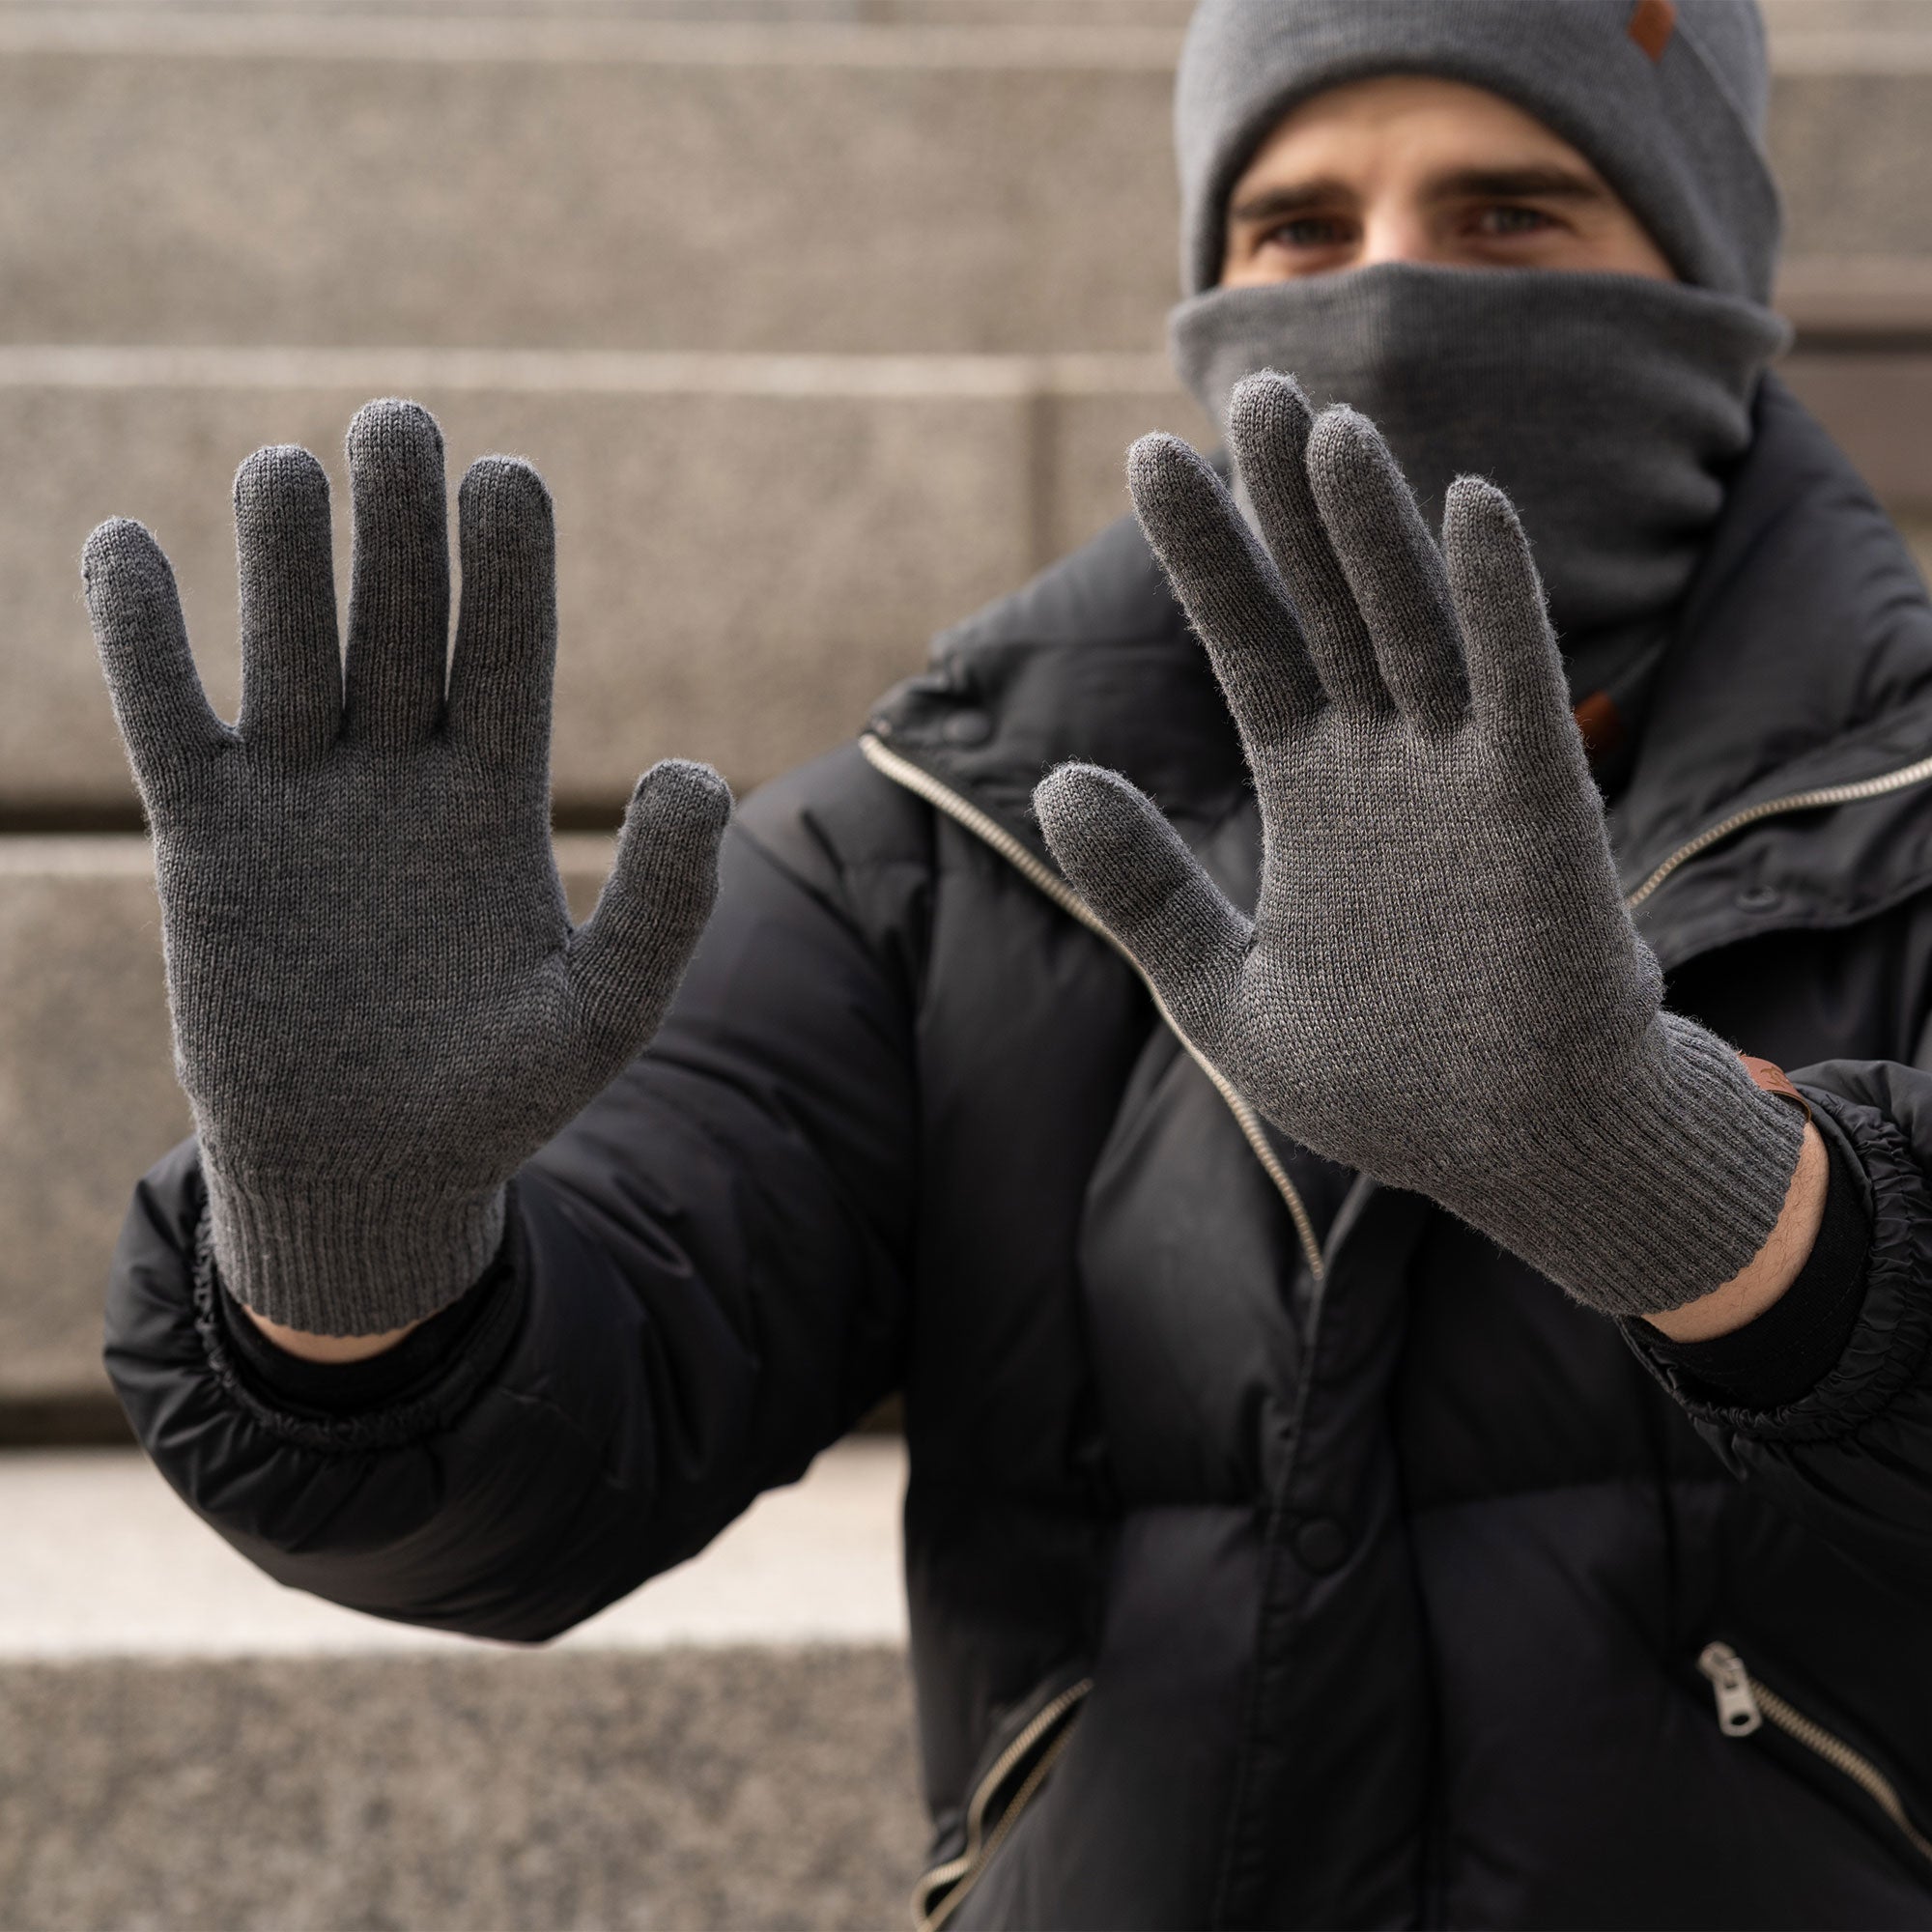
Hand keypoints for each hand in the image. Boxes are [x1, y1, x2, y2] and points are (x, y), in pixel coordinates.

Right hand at [86, 400, 729, 1336]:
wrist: (368, 1174)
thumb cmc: (499, 1099)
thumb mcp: (604, 1012)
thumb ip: (664, 902)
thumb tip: (701, 772)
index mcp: (498, 797)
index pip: (507, 652)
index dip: (507, 568)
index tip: (509, 476)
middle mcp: (401, 773)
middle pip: (399, 620)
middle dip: (400, 527)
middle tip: (401, 424)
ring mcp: (302, 798)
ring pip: (288, 644)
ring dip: (284, 556)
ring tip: (289, 472)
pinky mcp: (209, 840)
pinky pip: (168, 720)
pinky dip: (142, 641)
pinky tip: (127, 550)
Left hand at [1034, 374, 1803, 1316]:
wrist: (1509, 1153)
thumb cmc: (1380, 1085)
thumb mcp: (1222, 992)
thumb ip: (1143, 890)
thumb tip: (1055, 781)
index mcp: (1308, 790)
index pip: (1247, 642)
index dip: (1205, 553)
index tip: (1152, 457)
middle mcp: (1380, 762)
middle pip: (1328, 601)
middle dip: (1287, 502)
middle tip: (1253, 387)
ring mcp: (1459, 777)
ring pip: (1409, 622)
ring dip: (1369, 526)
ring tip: (1324, 425)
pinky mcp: (1537, 810)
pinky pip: (1516, 686)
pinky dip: (1495, 599)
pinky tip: (1465, 504)